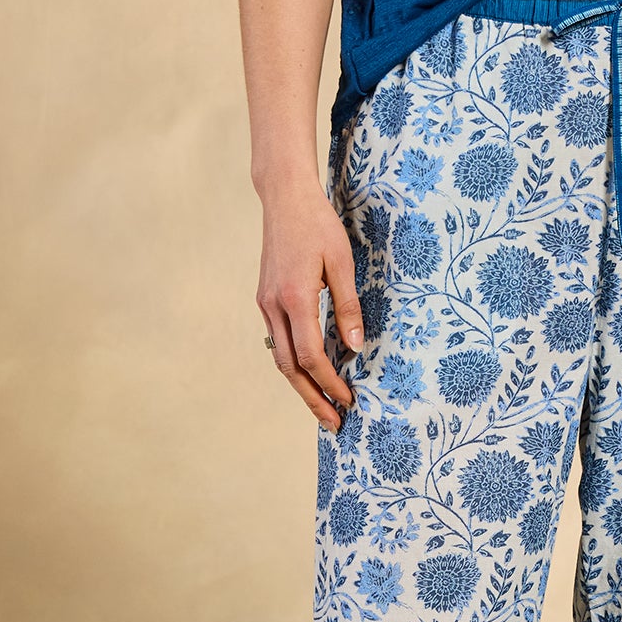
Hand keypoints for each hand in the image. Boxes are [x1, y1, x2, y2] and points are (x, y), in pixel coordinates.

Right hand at [256, 177, 364, 431]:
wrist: (284, 198)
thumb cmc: (318, 224)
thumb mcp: (343, 262)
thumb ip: (348, 306)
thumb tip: (355, 347)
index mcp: (295, 297)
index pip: (311, 355)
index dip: (330, 382)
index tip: (348, 400)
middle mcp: (274, 306)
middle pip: (290, 368)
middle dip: (312, 398)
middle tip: (333, 424)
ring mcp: (266, 304)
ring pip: (281, 359)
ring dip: (302, 387)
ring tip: (322, 408)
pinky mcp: (265, 301)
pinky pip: (278, 342)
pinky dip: (294, 365)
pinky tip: (311, 376)